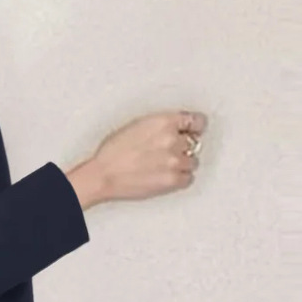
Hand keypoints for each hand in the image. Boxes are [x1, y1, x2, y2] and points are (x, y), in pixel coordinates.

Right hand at [67, 110, 207, 209]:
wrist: (104, 174)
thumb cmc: (113, 152)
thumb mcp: (138, 125)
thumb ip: (162, 125)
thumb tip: (176, 129)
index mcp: (165, 121)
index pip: (197, 121)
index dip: (195, 126)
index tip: (195, 130)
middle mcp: (173, 140)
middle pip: (195, 142)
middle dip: (183, 147)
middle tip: (169, 152)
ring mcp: (175, 161)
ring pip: (193, 162)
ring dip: (183, 163)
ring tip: (164, 166)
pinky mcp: (173, 180)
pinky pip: (188, 179)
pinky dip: (180, 178)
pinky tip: (166, 176)